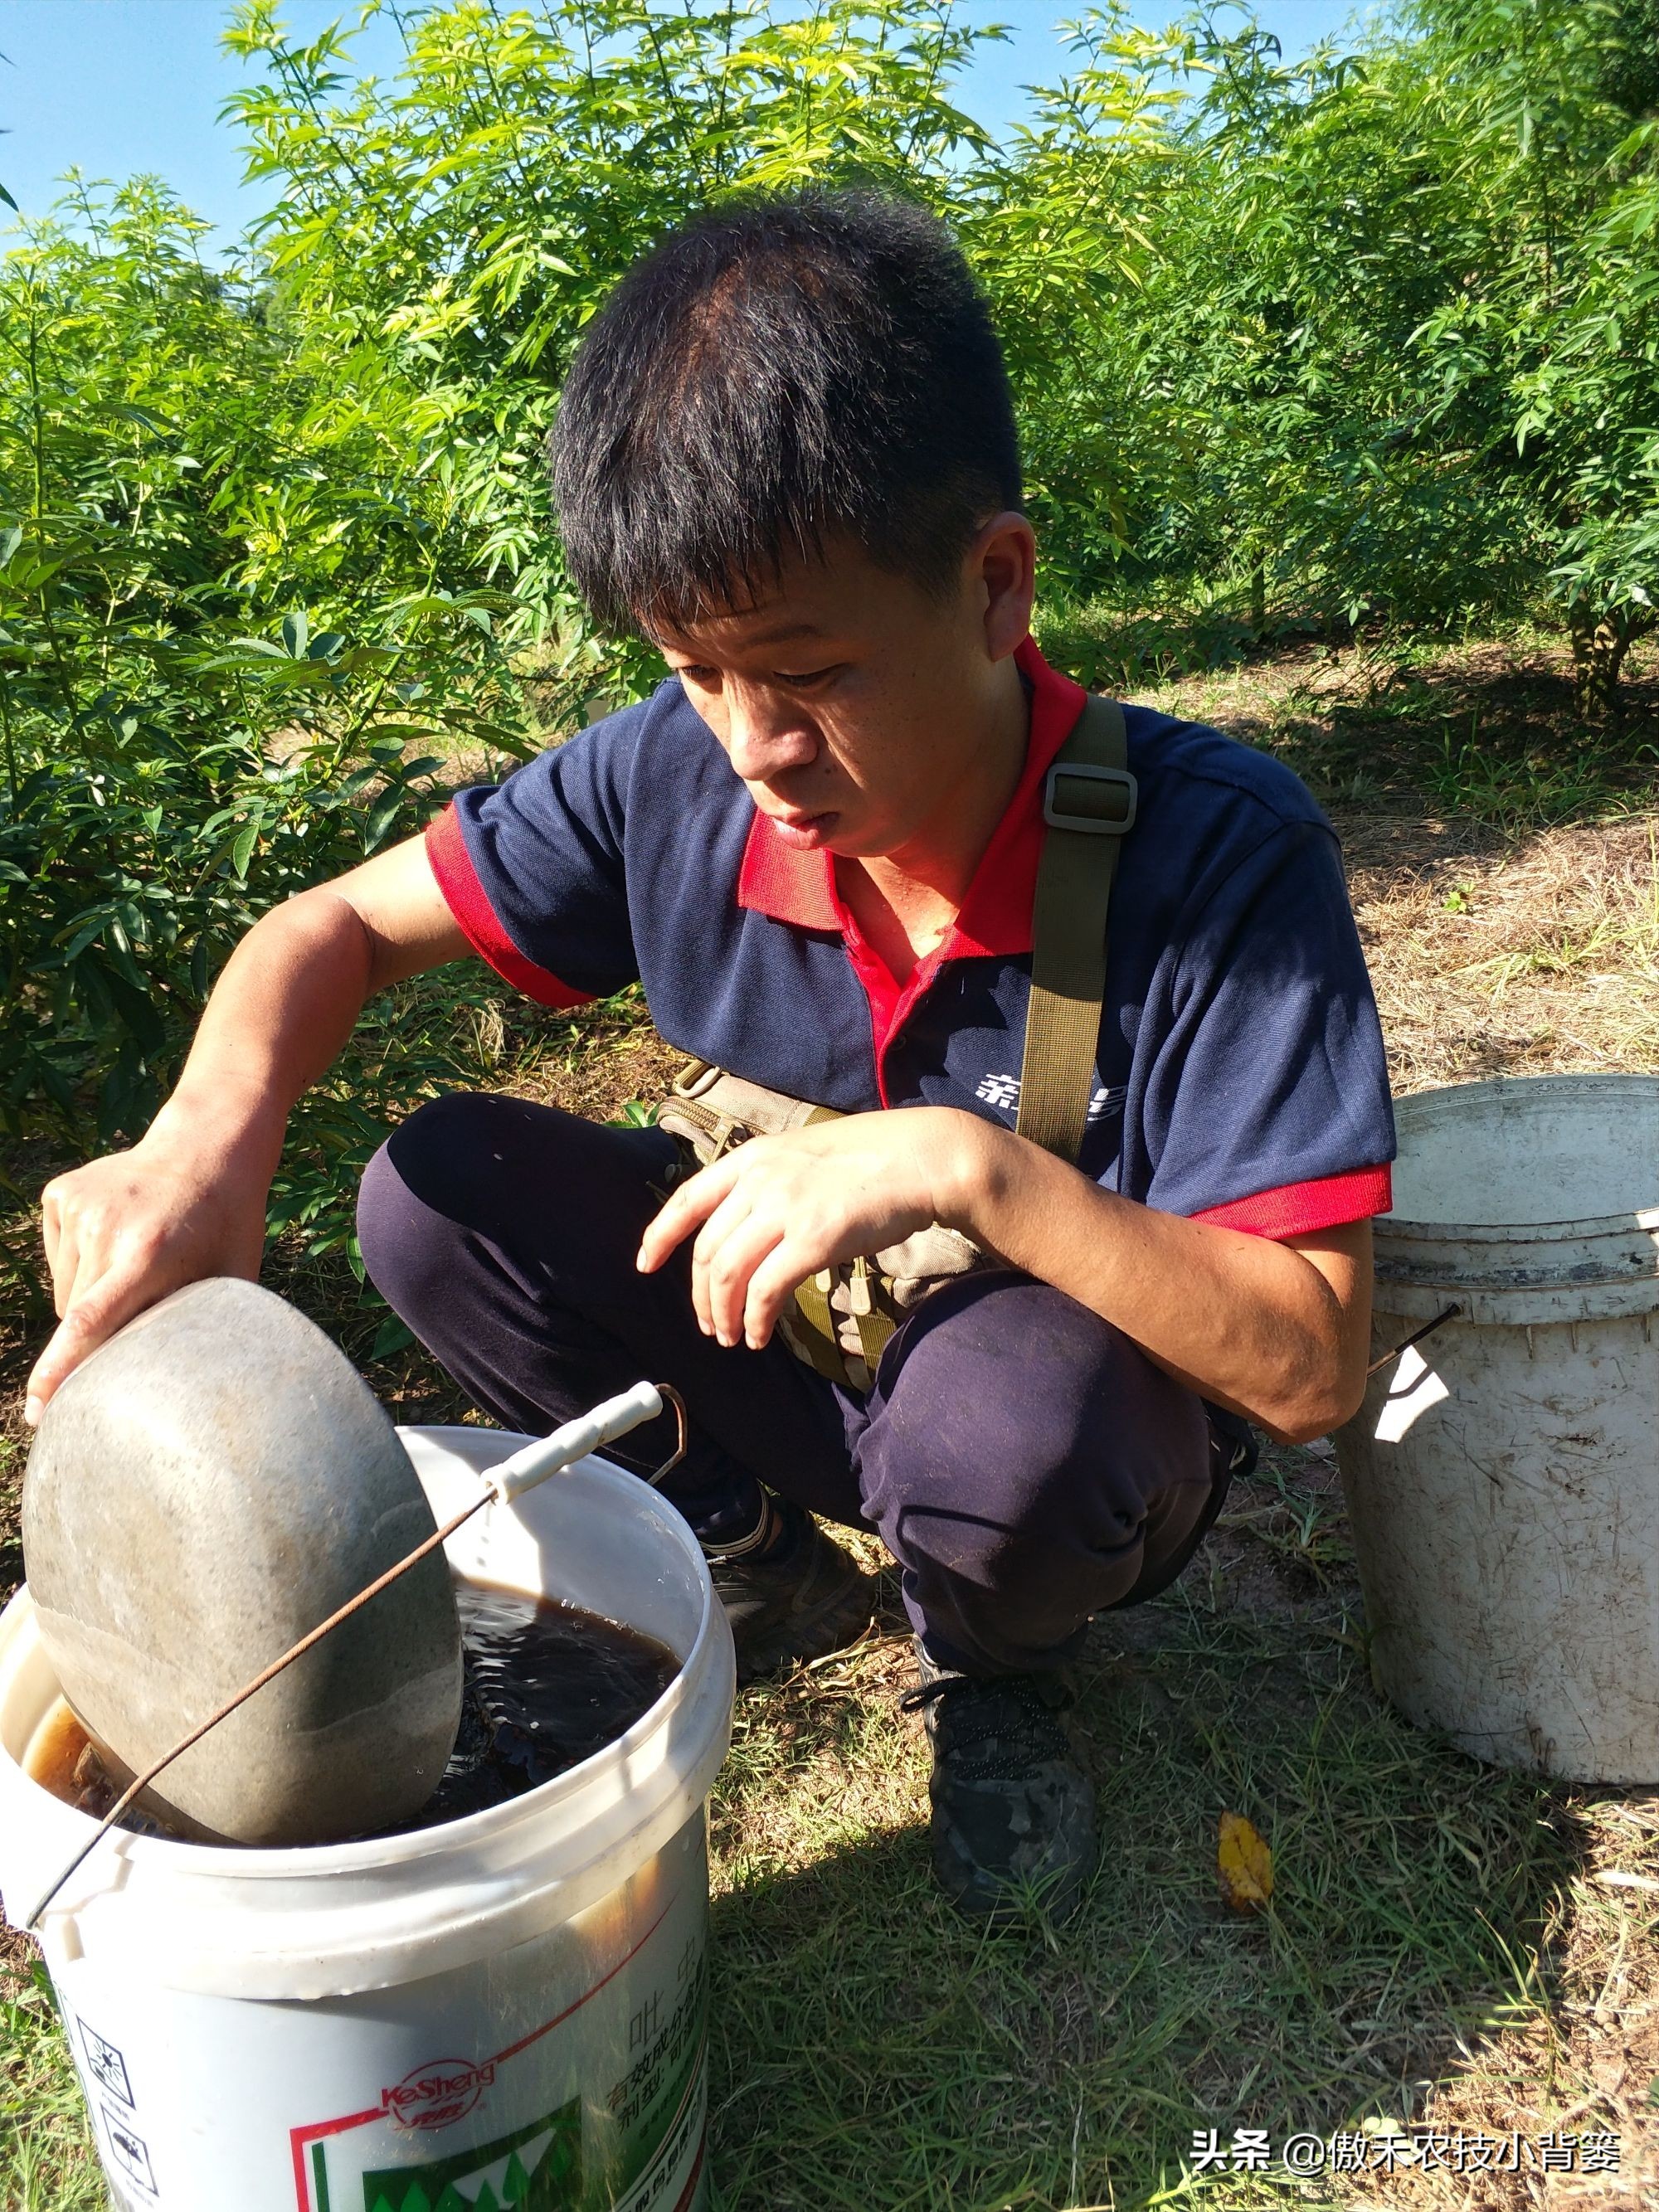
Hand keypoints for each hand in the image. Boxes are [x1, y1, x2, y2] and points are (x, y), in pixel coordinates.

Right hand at [26, 1128, 269, 1423]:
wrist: (206, 1147)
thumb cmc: (227, 1223)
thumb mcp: (233, 1275)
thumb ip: (208, 1327)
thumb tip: (203, 1387)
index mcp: (148, 1254)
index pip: (88, 1322)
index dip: (59, 1369)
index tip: (37, 1408)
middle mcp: (105, 1229)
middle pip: (75, 1316)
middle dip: (99, 1332)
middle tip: (143, 1305)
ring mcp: (78, 1208)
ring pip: (65, 1291)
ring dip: (91, 1296)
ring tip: (136, 1263)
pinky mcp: (60, 1194)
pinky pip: (58, 1257)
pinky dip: (80, 1263)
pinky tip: (117, 1237)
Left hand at [636, 1107, 989, 1349]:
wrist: (921, 1159)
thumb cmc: (871, 1159)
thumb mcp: (803, 1155)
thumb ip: (769, 1183)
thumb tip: (747, 1228)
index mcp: (752, 1158)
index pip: (687, 1199)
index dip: (660, 1236)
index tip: (645, 1265)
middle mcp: (759, 1181)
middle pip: (706, 1250)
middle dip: (701, 1296)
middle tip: (710, 1325)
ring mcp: (785, 1209)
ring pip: (727, 1275)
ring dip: (723, 1315)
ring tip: (733, 1337)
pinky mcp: (813, 1240)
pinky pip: (766, 1291)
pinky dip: (756, 1320)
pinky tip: (761, 1336)